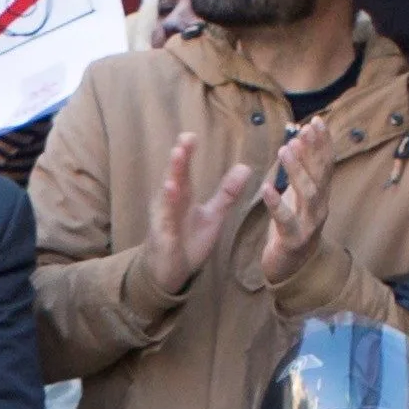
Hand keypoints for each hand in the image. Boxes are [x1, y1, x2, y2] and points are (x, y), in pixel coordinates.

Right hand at [141, 130, 260, 293]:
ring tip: (176, 160)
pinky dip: (168, 209)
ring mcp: (164, 220)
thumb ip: (227, 193)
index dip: (187, 153)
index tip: (190, 135)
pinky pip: (166, 222)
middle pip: (174, 178)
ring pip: (167, 197)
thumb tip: (245, 167)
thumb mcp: (213, 216)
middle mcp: (169, 203)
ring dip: (171, 178)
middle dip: (178, 160)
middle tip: (184, 140)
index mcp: (182, 196)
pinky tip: (171, 193)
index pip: (185, 171)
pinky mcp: (163, 237)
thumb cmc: (187, 241)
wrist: (170, 272)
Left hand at [255, 118, 333, 285]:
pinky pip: (286, 220)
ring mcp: (309, 225)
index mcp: (321, 195)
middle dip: (314, 151)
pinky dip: (277, 204)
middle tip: (302, 131)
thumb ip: (300, 171)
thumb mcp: (298, 195)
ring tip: (284, 150)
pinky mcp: (293, 240)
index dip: (323, 142)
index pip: (326, 164)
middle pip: (321, 175)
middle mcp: (320, 207)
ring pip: (308, 194)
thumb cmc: (293, 225)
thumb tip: (297, 139)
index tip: (317, 121)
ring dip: (297, 171)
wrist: (292, 266)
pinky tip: (266, 189)